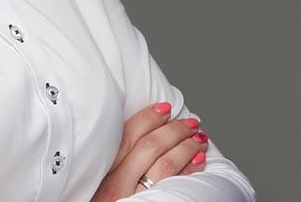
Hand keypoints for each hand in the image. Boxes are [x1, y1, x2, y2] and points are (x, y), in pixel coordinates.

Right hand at [89, 101, 210, 200]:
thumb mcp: (101, 181)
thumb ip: (116, 160)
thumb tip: (145, 134)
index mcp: (103, 171)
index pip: (127, 135)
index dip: (149, 117)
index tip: (165, 108)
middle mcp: (116, 184)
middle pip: (150, 146)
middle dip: (174, 130)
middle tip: (190, 122)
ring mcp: (135, 198)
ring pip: (166, 164)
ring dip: (187, 147)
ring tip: (199, 138)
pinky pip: (175, 187)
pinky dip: (191, 170)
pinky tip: (199, 161)